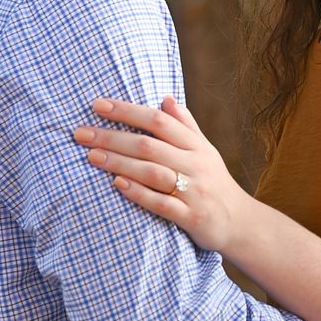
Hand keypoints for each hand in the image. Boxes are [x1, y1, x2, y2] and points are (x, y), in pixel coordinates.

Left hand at [73, 96, 254, 251]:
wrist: (240, 222)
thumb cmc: (214, 182)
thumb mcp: (205, 151)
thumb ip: (185, 126)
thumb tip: (166, 98)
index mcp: (196, 145)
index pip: (159, 120)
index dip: (127, 110)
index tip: (98, 104)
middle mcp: (195, 164)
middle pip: (149, 145)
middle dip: (113, 137)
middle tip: (81, 133)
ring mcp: (194, 191)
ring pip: (153, 172)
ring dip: (120, 163)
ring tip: (91, 156)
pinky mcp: (191, 217)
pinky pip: (162, 204)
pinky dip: (138, 193)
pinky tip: (116, 185)